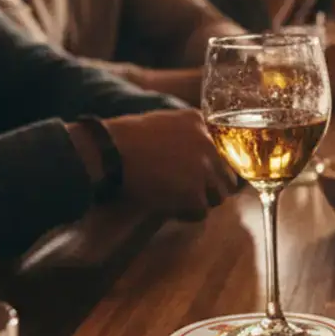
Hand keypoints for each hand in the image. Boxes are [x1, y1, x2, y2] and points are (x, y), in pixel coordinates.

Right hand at [100, 110, 239, 220]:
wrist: (108, 152)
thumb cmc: (122, 139)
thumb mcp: (160, 122)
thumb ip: (183, 133)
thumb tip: (190, 157)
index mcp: (198, 121)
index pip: (222, 149)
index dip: (212, 167)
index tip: (198, 175)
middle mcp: (208, 143)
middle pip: (226, 175)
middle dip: (210, 186)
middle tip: (188, 192)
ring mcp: (204, 168)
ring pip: (218, 195)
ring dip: (200, 201)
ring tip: (176, 200)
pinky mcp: (194, 193)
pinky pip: (201, 212)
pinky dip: (185, 214)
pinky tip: (169, 208)